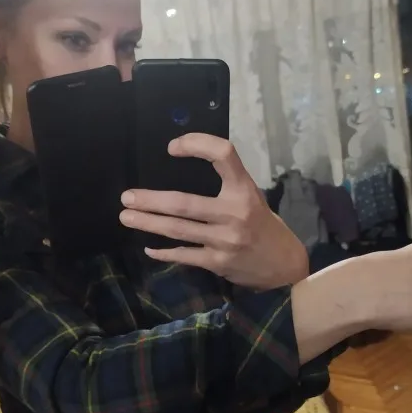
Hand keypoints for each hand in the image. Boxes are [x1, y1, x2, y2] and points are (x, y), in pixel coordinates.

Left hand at [119, 133, 307, 289]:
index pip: (223, 155)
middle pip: (184, 203)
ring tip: (127, 217)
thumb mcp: (252, 198)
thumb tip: (184, 169)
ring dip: (148, 223)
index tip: (172, 148)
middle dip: (151, 200)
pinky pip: (184, 255)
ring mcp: (225, 240)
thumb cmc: (264, 226)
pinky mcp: (218, 262)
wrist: (284, 267)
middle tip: (127, 197)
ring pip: (178, 229)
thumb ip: (226, 186)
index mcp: (245, 190)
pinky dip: (164, 252)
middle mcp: (235, 212)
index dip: (197, 145)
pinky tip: (149, 247)